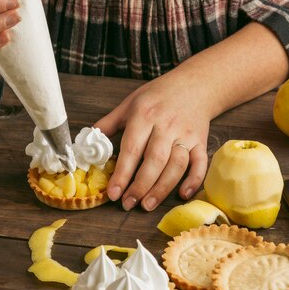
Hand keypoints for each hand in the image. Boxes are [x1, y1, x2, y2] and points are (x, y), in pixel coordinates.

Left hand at [94, 67, 211, 210]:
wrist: (194, 84)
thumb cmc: (157, 96)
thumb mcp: (129, 104)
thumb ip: (108, 124)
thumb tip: (88, 143)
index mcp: (144, 116)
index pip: (131, 149)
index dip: (122, 174)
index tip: (113, 193)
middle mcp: (166, 126)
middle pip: (154, 161)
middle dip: (140, 186)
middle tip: (128, 204)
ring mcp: (186, 134)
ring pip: (176, 165)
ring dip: (162, 188)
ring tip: (147, 204)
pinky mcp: (201, 141)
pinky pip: (200, 164)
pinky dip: (194, 181)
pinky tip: (182, 195)